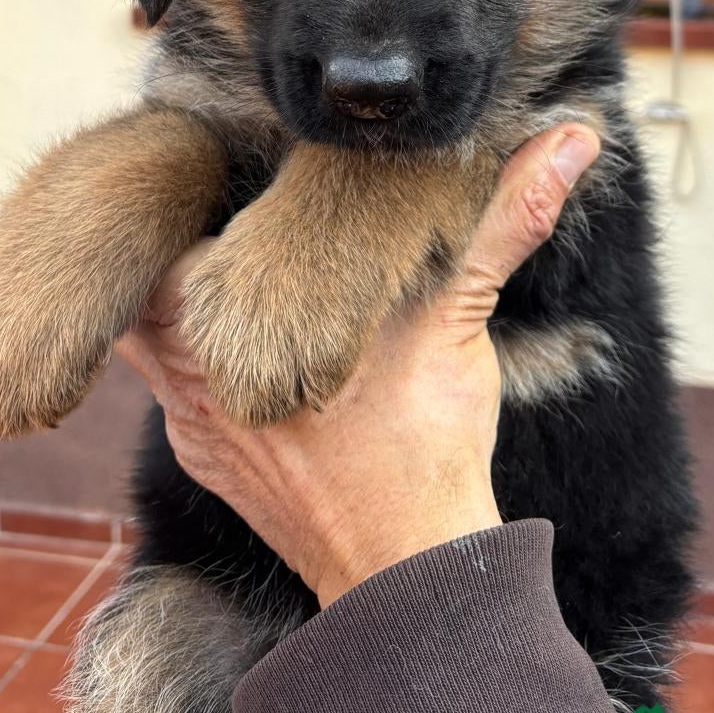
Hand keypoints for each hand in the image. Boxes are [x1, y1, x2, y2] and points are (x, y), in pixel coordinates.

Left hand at [118, 124, 598, 606]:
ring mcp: (192, 422)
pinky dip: (192, 358)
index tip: (216, 164)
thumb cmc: (427, 443)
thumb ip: (505, 218)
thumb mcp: (460, 314)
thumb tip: (573, 139)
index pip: (164, 234)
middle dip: (176, 240)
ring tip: (221, 262)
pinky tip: (234, 337)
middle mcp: (190, 374)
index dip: (187, 194)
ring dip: (178, 302)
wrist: (407, 574)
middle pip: (140, 282)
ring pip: (147, 336)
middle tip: (217, 201)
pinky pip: (169, 389)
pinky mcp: (204, 458)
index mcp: (225, 322)